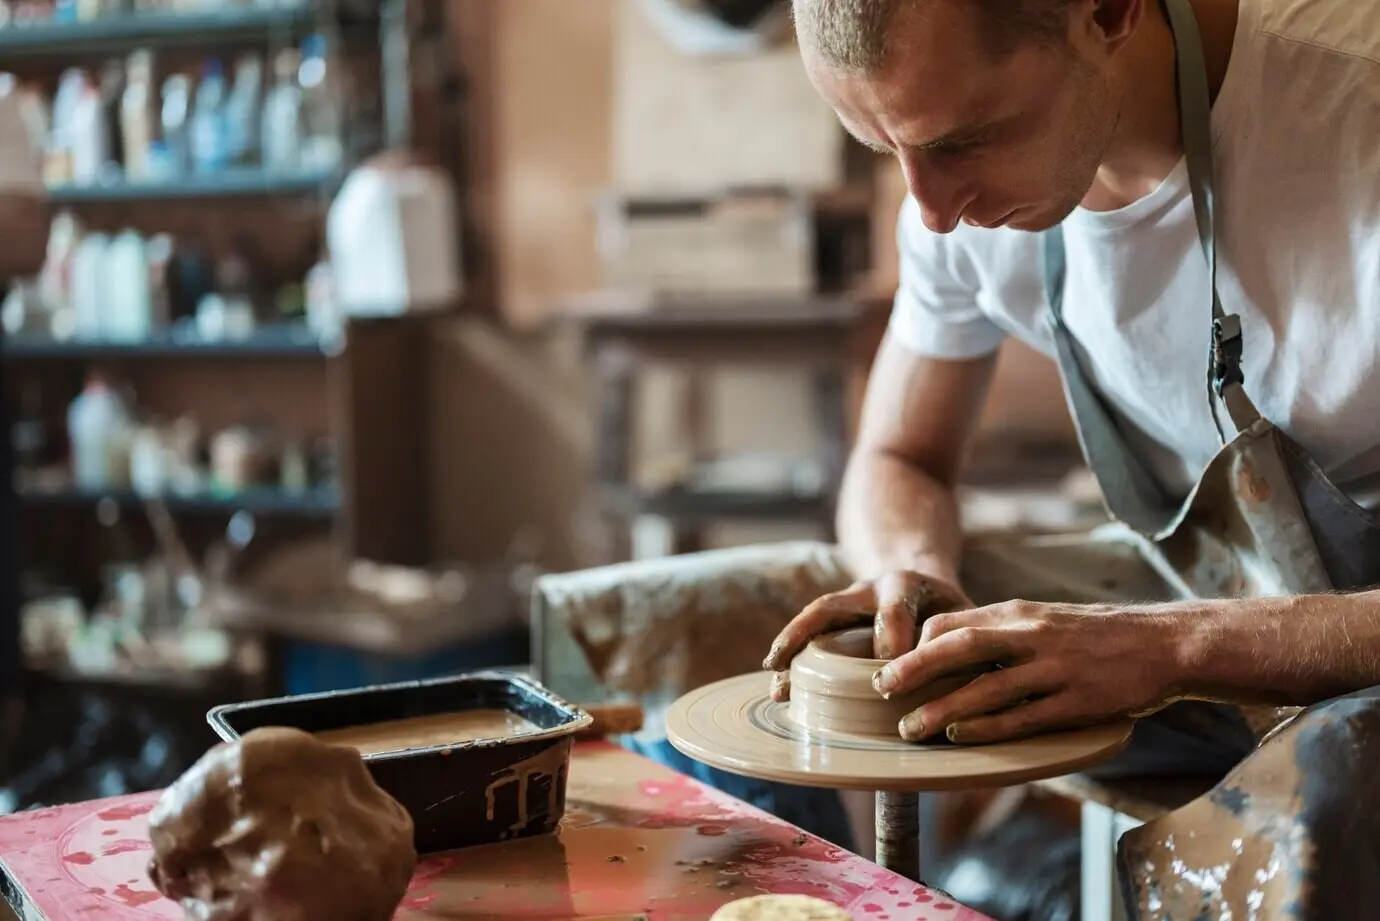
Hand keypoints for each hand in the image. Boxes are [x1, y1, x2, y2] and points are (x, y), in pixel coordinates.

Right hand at [762, 571, 973, 701]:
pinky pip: (807, 627)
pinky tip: (777, 680)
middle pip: (836, 604)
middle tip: (808, 675)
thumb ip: (969, 646)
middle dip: (816, 636)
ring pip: (813, 615)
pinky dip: (790, 649)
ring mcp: (849, 598)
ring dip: (790, 643)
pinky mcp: (836, 613)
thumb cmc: (954, 612)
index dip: (891, 642)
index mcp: (910, 585)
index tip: (888, 680)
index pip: (895, 610)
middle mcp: (872, 587)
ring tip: (775, 676)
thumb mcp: (970, 620)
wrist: (926, 581)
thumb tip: (980, 694)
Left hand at [876, 600, 1187, 743]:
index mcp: (1019, 613)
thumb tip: (951, 651)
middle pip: (959, 646)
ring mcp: (1055, 668)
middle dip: (914, 669)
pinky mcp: (1077, 701)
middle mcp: (1031, 635)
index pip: (954, 622)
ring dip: (943, 709)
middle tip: (881, 689)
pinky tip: (961, 737)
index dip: (918, 644)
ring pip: (986, 688)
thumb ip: (1002, 632)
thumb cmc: (1096, 635)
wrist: (1165, 642)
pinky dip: (987, 727)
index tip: (892, 666)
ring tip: (910, 728)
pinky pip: (1023, 716)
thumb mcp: (1044, 620)